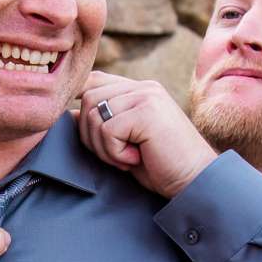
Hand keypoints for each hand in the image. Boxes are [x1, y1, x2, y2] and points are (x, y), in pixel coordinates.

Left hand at [78, 74, 218, 198]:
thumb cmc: (161, 166)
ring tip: (128, 158)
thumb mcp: (127, 141)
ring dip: (103, 147)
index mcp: (139, 90)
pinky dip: (115, 153)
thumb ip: (104, 122)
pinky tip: (137, 159)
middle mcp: (143, 87)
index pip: (93, 81)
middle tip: (116, 156)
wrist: (195, 181)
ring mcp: (146, 96)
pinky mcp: (147, 111)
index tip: (82, 129)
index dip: (78, 101)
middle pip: (88, 99)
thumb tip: (67, 115)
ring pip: (94, 115)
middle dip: (90, 135)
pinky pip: (108, 130)